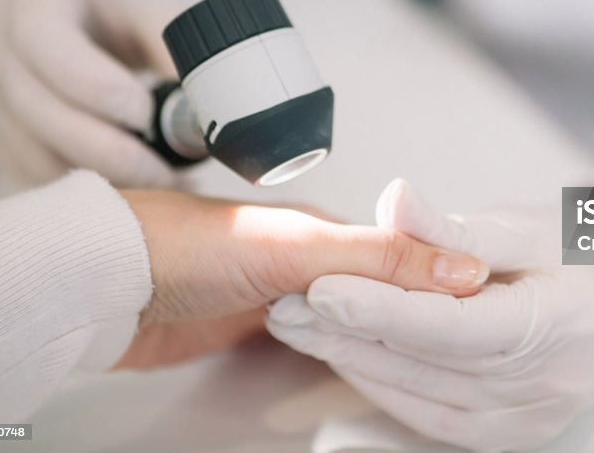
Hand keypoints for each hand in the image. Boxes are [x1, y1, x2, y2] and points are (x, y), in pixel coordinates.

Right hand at [0, 0, 179, 186]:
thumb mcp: (147, 1)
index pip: (43, 38)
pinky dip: (77, 187)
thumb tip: (222, 110)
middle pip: (34, 106)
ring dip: (96, 177)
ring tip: (157, 184)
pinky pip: (24, 168)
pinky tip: (125, 184)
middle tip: (167, 175)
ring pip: (28, 148)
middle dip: (108, 151)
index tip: (150, 115)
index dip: (96, 86)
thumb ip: (178, 48)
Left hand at [115, 189, 489, 369]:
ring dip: (382, 336)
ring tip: (425, 359)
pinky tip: (358, 364)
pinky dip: (342, 352)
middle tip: (461, 346)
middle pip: (383, 293)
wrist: (107, 283)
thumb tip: (461, 266)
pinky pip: (316, 342)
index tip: (486, 310)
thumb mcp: (299, 249)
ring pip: (353, 320)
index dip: (446, 285)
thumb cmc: (188, 247)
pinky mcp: (257, 328)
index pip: (408, 260)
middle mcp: (313, 259)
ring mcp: (285, 294)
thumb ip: (379, 258)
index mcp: (330, 229)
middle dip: (420, 315)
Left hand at [267, 180, 593, 450]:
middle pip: (431, 364)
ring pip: (424, 396)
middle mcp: (553, 383)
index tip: (321, 287)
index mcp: (564, 320)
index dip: (384, 308)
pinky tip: (350, 358)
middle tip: (286, 303)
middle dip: (351, 333)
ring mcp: (535, 419)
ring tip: (302, 327)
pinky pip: (437, 420)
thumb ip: (455, 226)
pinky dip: (388, 389)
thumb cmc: (583, 255)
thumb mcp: (529, 224)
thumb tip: (393, 198)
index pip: (457, 323)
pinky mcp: (516, 436)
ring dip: (356, 361)